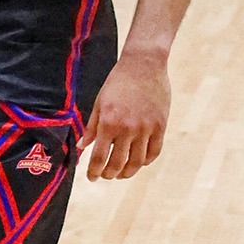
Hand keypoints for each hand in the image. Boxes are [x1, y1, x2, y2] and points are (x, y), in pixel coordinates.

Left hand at [81, 51, 170, 180]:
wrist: (144, 65)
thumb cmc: (117, 82)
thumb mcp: (100, 103)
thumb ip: (92, 127)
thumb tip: (82, 146)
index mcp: (109, 122)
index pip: (100, 157)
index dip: (94, 171)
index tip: (91, 177)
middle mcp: (128, 129)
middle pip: (118, 163)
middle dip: (109, 174)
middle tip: (106, 176)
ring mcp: (146, 128)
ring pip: (137, 162)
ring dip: (127, 172)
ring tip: (121, 173)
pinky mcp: (160, 126)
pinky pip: (154, 152)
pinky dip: (145, 161)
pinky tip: (138, 161)